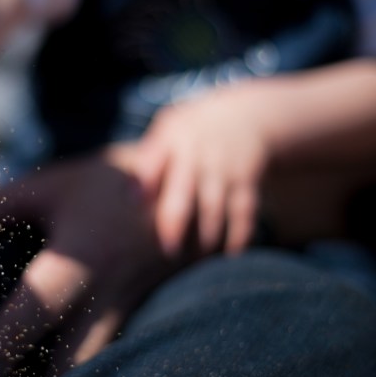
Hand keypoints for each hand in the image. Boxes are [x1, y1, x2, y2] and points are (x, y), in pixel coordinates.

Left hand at [0, 144, 179, 376]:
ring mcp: (119, 315)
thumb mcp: (52, 186)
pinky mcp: (127, 319)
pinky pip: (100, 357)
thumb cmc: (107, 188)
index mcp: (75, 268)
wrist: (178, 195)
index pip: (30, 319)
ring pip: (87, 368)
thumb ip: (0, 206)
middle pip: (66, 368)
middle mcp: (99, 301)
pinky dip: (76, 373)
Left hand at [135, 89, 269, 256]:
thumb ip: (148, 157)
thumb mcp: (167, 128)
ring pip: (214, 207)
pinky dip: (239, 234)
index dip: (145, 180)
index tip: (134, 202)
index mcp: (171, 140)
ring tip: (195, 260)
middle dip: (176, 223)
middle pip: (185, 192)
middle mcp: (198, 155)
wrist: (244, 116)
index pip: (155, 160)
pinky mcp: (247, 180)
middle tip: (168, 250)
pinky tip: (230, 253)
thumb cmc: (190, 131)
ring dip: (206, 235)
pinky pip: (244, 211)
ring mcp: (224, 168)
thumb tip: (129, 195)